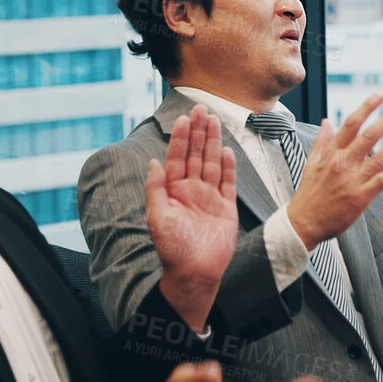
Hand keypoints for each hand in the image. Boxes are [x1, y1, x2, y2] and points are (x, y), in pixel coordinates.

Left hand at [145, 105, 237, 332]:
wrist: (195, 272)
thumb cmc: (172, 248)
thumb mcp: (156, 217)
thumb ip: (156, 189)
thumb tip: (153, 163)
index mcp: (173, 191)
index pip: (177, 158)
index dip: (181, 138)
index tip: (184, 118)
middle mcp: (191, 190)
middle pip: (196, 155)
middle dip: (198, 132)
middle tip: (201, 109)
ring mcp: (209, 198)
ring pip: (212, 163)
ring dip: (213, 142)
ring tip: (214, 121)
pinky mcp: (226, 207)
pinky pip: (228, 182)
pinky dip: (229, 166)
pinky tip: (227, 150)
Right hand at [287, 93, 382, 249]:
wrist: (304, 223)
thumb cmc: (309, 193)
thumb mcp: (311, 163)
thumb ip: (322, 141)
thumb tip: (328, 120)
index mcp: (332, 153)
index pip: (351, 124)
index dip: (367, 107)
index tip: (381, 95)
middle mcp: (343, 163)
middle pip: (370, 135)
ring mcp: (353, 180)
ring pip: (381, 157)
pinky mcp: (361, 197)